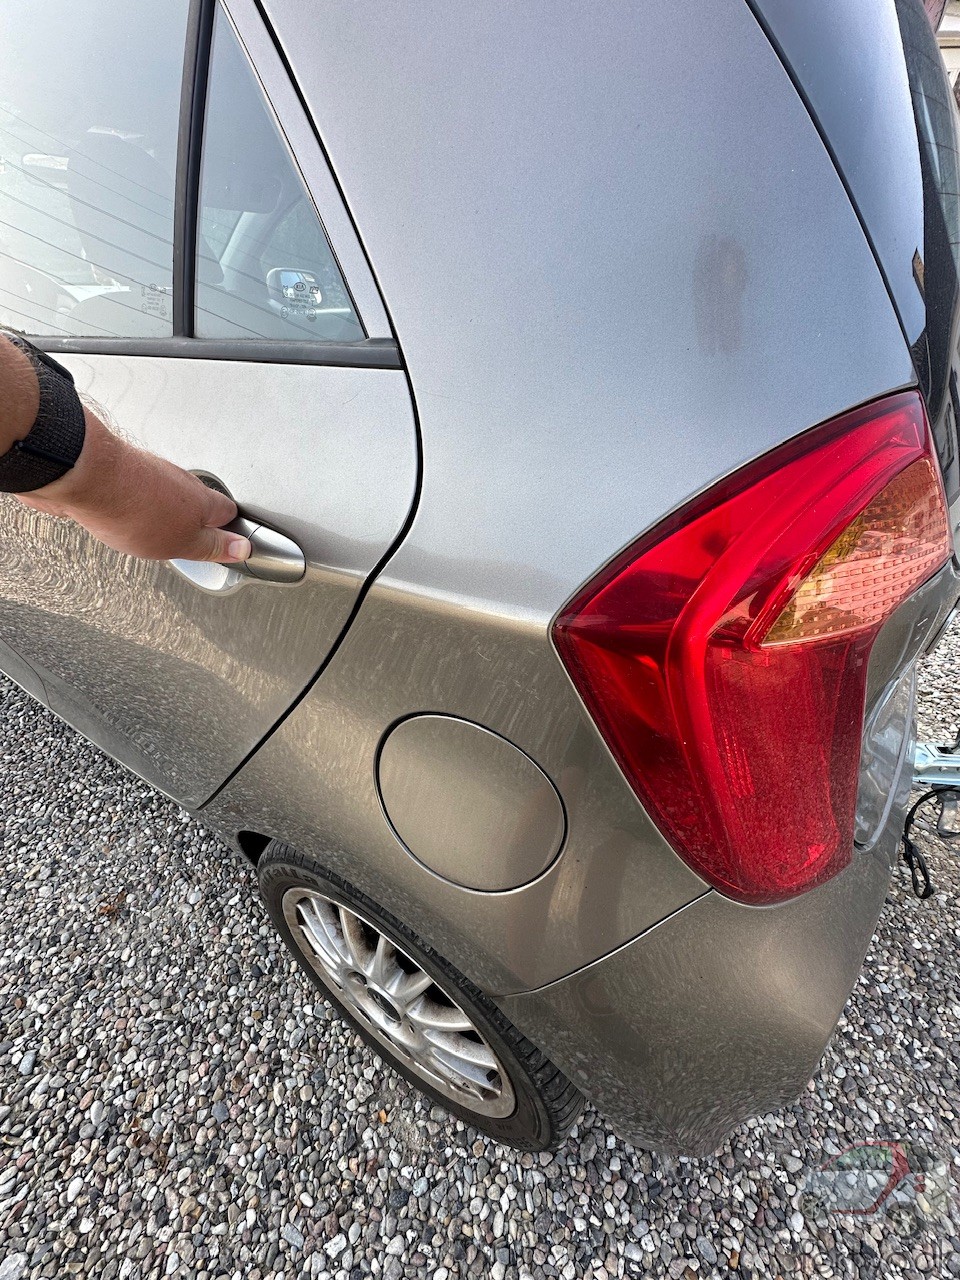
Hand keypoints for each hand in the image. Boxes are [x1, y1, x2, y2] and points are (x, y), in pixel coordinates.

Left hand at [16, 410, 251, 562]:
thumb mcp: (181, 543)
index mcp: (202, 500)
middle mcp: (181, 481)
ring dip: (168, 510)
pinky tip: (129, 517)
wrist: (86, 476)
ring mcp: (152, 472)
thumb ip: (211, 546)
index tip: (231, 541)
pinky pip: (140, 489)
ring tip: (161, 531)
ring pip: (170, 493)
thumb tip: (241, 548)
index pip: (228, 512)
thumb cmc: (134, 509)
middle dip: (198, 518)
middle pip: (199, 500)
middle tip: (196, 539)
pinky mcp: (123, 471)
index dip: (230, 529)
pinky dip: (141, 503)